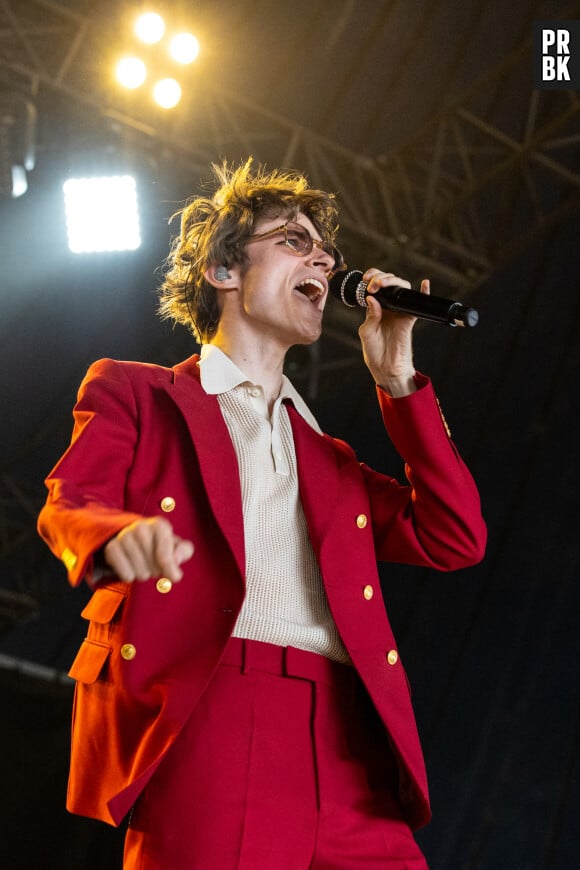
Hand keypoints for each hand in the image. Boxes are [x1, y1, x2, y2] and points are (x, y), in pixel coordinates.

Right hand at [103, 517, 193, 582]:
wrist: (133, 540)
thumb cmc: (160, 545)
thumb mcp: (176, 546)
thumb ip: (184, 550)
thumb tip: (176, 559)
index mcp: (160, 525)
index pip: (165, 554)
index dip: (170, 569)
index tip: (174, 577)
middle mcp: (141, 526)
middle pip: (152, 565)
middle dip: (156, 571)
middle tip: (154, 565)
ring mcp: (124, 536)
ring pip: (139, 571)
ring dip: (143, 574)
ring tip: (144, 566)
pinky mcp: (111, 547)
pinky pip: (125, 573)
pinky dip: (129, 576)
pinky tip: (131, 569)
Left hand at [358, 271, 429, 396]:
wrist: (386, 367)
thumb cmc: (374, 351)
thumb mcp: (367, 332)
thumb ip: (370, 316)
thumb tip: (372, 298)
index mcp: (375, 307)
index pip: (375, 286)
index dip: (372, 278)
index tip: (366, 279)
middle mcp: (388, 306)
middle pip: (389, 283)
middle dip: (381, 277)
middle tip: (374, 284)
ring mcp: (400, 311)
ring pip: (402, 288)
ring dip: (394, 281)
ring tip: (383, 284)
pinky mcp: (410, 318)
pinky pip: (418, 304)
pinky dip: (423, 293)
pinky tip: (424, 284)